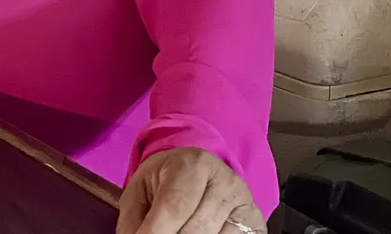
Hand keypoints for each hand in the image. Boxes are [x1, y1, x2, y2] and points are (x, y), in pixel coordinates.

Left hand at [117, 147, 264, 233]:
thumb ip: (133, 220)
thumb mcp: (140, 191)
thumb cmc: (165, 182)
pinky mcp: (256, 224)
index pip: (174, 206)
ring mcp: (244, 203)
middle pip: (196, 230)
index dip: (155, 232)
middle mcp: (224, 181)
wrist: (198, 171)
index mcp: (191, 164)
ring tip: (174, 233)